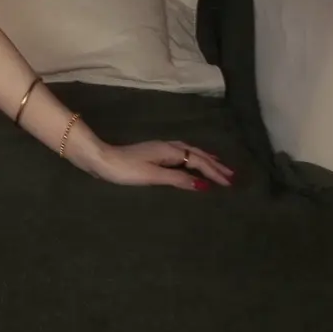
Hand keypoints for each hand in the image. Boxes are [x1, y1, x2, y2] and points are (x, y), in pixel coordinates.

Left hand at [76, 133, 234, 191]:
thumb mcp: (153, 176)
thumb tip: (202, 185)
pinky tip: (189, 163)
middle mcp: (168, 146)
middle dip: (214, 164)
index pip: (198, 162)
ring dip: (205, 159)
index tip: (229, 182)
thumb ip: (177, 179)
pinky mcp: (153, 153)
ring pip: (189, 152)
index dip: (214, 172)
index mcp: (170, 151)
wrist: (101, 159)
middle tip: (231, 174)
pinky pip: (181, 154)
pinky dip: (192, 158)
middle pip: (196, 154)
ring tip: (217, 165)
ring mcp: (160, 149)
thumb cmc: (125, 169)